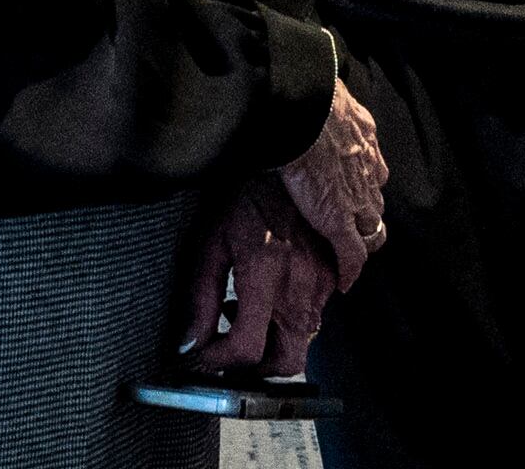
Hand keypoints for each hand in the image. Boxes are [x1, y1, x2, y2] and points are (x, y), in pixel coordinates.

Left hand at [181, 178, 337, 376]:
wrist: (290, 156)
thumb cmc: (246, 194)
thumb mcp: (211, 242)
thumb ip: (200, 299)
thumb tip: (190, 344)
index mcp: (264, 277)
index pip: (245, 350)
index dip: (217, 362)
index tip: (202, 357)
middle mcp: (299, 286)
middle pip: (286, 362)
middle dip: (256, 367)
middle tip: (230, 351)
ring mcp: (323, 282)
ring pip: (301, 339)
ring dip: (271, 337)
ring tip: (242, 307)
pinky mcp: (335, 274)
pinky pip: (314, 314)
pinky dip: (288, 315)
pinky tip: (267, 290)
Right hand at [277, 77, 387, 287]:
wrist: (301, 108)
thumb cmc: (303, 95)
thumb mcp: (320, 96)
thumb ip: (319, 106)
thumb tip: (296, 97)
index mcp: (363, 136)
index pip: (370, 171)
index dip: (360, 186)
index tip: (348, 193)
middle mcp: (368, 167)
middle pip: (375, 202)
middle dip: (365, 215)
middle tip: (347, 227)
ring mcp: (357, 197)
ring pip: (372, 229)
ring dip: (361, 242)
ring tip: (344, 255)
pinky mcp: (341, 221)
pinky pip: (353, 255)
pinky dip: (350, 270)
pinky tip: (344, 281)